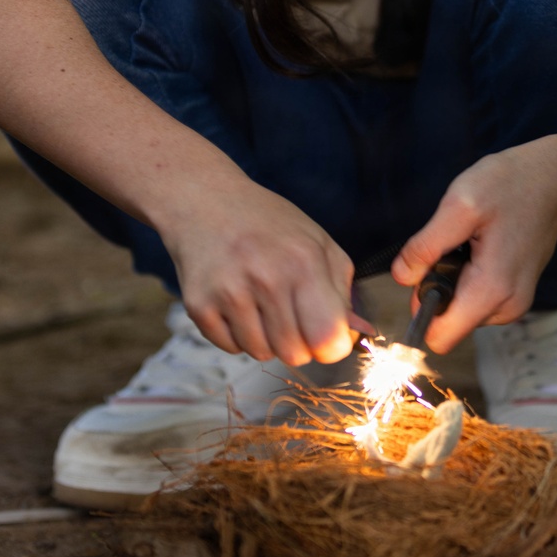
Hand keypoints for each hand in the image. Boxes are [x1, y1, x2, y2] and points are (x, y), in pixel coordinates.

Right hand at [156, 169, 366, 366]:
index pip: (326, 339)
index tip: (324, 334)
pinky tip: (235, 301)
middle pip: (294, 355)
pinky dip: (237, 334)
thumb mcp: (317, 243)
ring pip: (261, 354)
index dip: (330, 345)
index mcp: (304, 262)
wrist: (206, 202)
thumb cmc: (269, 224)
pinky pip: (230, 348)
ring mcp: (229, 293)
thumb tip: (358, 336)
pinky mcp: (199, 305)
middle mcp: (266, 279)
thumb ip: (341, 291)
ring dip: (265, 337)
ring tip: (259, 301)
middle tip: (288, 312)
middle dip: (297, 342)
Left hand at [391, 138, 556, 352]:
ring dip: (454, 279)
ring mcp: (514, 303)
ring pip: (461, 310)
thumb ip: (427, 246)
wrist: (556, 180)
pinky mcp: (515, 293)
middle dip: (438, 287)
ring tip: (471, 240)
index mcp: (491, 291)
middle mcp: (506, 308)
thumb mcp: (459, 205)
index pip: (439, 338)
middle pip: (448, 322)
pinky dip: (470, 276)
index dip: (421, 309)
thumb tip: (401, 277)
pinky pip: (477, 298)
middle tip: (452, 245)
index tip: (425, 272)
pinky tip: (482, 245)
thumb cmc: (511, 186)